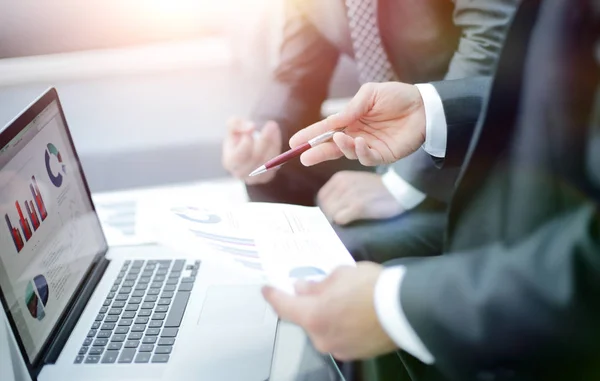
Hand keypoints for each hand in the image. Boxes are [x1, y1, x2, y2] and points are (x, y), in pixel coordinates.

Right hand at [222, 117, 281, 184]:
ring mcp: (255, 178)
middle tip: (272, 124)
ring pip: (268, 162)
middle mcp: (241, 173)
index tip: (253, 127)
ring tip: (274, 127)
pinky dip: (277, 149)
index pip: (239, 156)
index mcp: (230, 162)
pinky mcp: (267, 177)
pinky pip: (275, 164)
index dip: (247, 142)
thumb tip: (251, 128)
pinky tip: (276, 136)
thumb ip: (236, 124)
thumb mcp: (232, 127)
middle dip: (265, 140)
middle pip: (256, 158)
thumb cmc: (237, 137)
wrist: (246, 150)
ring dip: (273, 143)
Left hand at [262, 262, 396, 360]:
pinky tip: (355, 313)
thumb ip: (318, 284)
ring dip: (327, 315)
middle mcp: (321, 338)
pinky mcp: (356, 353)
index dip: (274, 296)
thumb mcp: (341, 274)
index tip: (267, 290)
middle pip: (307, 318)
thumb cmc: (370, 287)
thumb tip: (302, 289)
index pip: (284, 306)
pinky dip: (341, 325)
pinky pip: (340, 336)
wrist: (406, 309)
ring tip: (344, 300)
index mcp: (313, 316)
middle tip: (320, 289)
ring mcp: (339, 348)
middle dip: (309, 304)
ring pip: (324, 328)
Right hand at [290, 82, 425, 166]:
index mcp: (351, 119)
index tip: (294, 142)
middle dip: (317, 152)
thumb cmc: (398, 97)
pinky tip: (360, 142)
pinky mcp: (383, 155)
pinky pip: (367, 158)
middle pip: (332, 146)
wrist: (425, 106)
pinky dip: (361, 152)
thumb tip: (333, 123)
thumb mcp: (370, 94)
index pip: (326, 129)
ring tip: (341, 138)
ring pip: (348, 153)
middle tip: (304, 157)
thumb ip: (351, 108)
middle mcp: (356, 134)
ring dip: (342, 147)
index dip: (310, 136)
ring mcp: (369, 146)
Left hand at [318, 171, 402, 224]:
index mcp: (340, 178)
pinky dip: (345, 223)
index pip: (321, 198)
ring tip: (351, 218)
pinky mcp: (358, 206)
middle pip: (325, 208)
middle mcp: (342, 184)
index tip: (336, 213)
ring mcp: (350, 195)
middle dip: (331, 215)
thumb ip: (340, 191)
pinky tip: (356, 219)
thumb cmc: (377, 189)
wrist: (399, 189)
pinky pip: (340, 220)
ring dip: (339, 220)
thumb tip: (327, 208)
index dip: (327, 208)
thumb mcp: (355, 182)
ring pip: (331, 215)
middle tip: (344, 218)